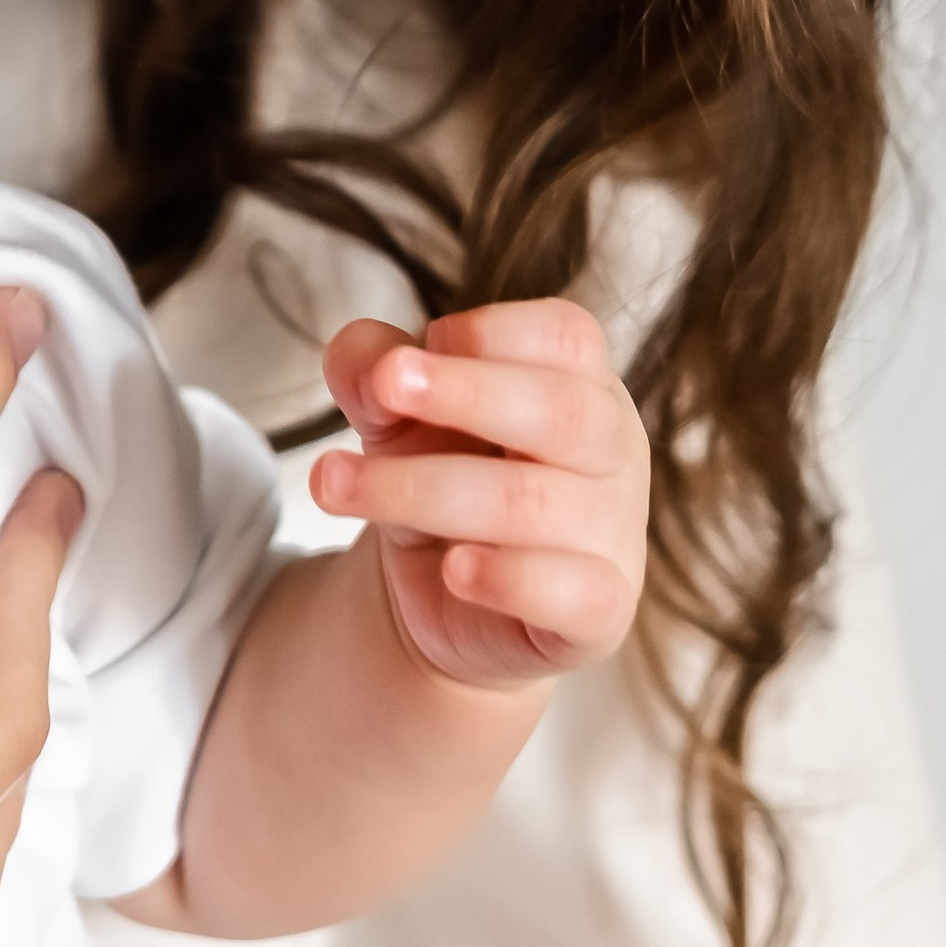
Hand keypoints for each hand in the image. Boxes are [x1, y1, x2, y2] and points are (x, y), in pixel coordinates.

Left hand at [308, 299, 650, 689]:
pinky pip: (577, 595)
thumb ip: (372, 370)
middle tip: (384, 385)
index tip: (406, 357)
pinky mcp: (600, 613)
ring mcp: (615, 534)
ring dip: (421, 488)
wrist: (440, 590)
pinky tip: (453, 569)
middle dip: (465, 393)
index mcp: (581, 381)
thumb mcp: (392, 411)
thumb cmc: (436, 470)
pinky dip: (512, 580)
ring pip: (531, 503)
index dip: (490, 334)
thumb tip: (371, 368)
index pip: (567, 337)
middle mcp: (613, 451)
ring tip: (332, 483)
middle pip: (562, 410)